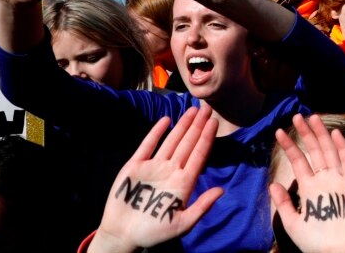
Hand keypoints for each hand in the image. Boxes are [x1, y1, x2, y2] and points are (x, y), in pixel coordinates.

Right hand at [89, 106, 221, 252]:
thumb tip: (221, 190)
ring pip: (172, 141)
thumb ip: (202, 206)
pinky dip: (156, 133)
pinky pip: (148, 145)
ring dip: (182, 125)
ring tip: (192, 110)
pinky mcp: (135, 166)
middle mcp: (171, 171)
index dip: (207, 138)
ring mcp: (154, 167)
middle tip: (207, 108)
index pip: (199, 155)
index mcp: (184, 182)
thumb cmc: (154, 233)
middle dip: (198, 126)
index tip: (214, 122)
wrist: (123, 236)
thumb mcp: (182, 224)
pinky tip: (166, 120)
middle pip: (188, 144)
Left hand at [269, 114, 344, 252]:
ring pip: (329, 151)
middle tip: (297, 116)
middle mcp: (323, 180)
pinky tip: (334, 134)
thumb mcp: (292, 222)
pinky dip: (341, 149)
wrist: (334, 251)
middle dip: (305, 133)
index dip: (289, 146)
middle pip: (314, 151)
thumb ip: (283, 203)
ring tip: (312, 117)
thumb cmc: (313, 241)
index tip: (279, 131)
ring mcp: (337, 180)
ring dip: (321, 134)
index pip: (299, 161)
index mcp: (309, 187)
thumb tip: (273, 185)